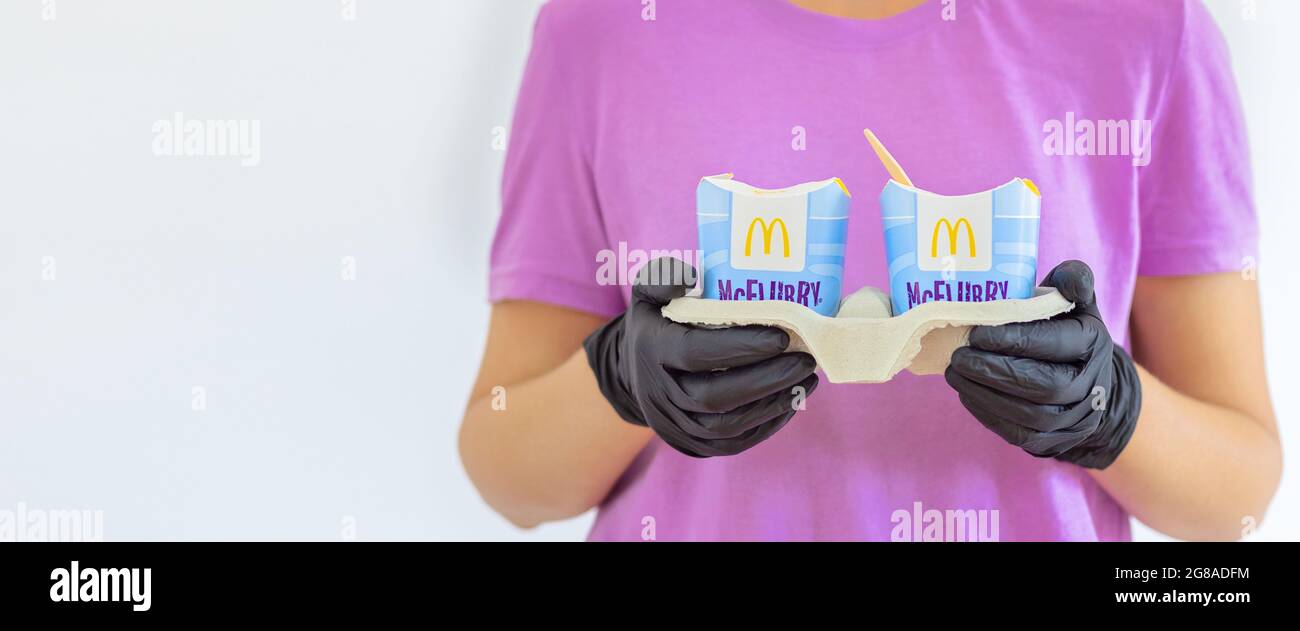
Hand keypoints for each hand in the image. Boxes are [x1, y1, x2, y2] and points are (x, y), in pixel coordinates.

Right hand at [584, 257, 818, 456]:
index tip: (781, 336)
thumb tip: (693, 278)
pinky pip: (732, 443)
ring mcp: (673, 425)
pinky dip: (765, 425)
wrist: (633, 371)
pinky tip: (790, 402)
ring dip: (772, 404)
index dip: (740, 347)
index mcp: (651, 351)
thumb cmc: (656, 322)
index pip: (695, 353)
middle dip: (766, 380)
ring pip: (726, 426)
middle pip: (714, 397)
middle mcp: (658, 394)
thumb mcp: (648, 290)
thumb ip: (664, 276)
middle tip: (805, 360)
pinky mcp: (690, 444)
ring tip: (806, 379)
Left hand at [944, 260, 1141, 468]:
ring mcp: (1073, 418)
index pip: (1055, 344)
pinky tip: (966, 392)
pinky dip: (987, 413)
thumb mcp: (1075, 301)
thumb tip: (1071, 279)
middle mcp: (1089, 385)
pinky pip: (1017, 432)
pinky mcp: (1053, 441)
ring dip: (985, 393)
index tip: (978, 333)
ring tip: (954, 372)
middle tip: (958, 356)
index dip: (1015, 339)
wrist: (1088, 384)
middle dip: (995, 370)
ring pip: (1028, 413)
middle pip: (1042, 385)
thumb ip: (1071, 281)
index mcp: (1092, 344)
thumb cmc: (1067, 331)